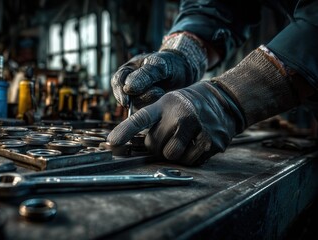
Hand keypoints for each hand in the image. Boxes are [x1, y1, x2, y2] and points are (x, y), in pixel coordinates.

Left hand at [107, 81, 238, 164]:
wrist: (225, 102)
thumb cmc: (188, 105)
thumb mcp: (168, 102)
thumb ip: (152, 120)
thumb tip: (130, 145)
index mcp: (166, 104)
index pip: (142, 118)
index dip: (125, 131)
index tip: (112, 142)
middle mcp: (181, 115)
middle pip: (155, 146)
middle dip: (157, 146)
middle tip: (168, 135)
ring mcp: (197, 129)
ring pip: (172, 156)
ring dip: (173, 153)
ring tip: (181, 139)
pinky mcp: (211, 143)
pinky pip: (189, 161)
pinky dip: (189, 157)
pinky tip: (194, 142)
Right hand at [111, 33, 206, 108]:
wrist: (185, 72)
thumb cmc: (170, 64)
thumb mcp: (160, 64)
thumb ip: (145, 75)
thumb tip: (128, 89)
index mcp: (128, 71)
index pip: (117, 82)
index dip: (120, 92)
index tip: (126, 101)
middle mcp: (130, 85)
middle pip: (126, 97)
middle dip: (141, 97)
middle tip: (158, 91)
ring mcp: (137, 98)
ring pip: (136, 106)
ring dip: (149, 102)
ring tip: (163, 92)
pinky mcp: (147, 107)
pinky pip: (145, 113)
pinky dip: (154, 108)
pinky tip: (163, 101)